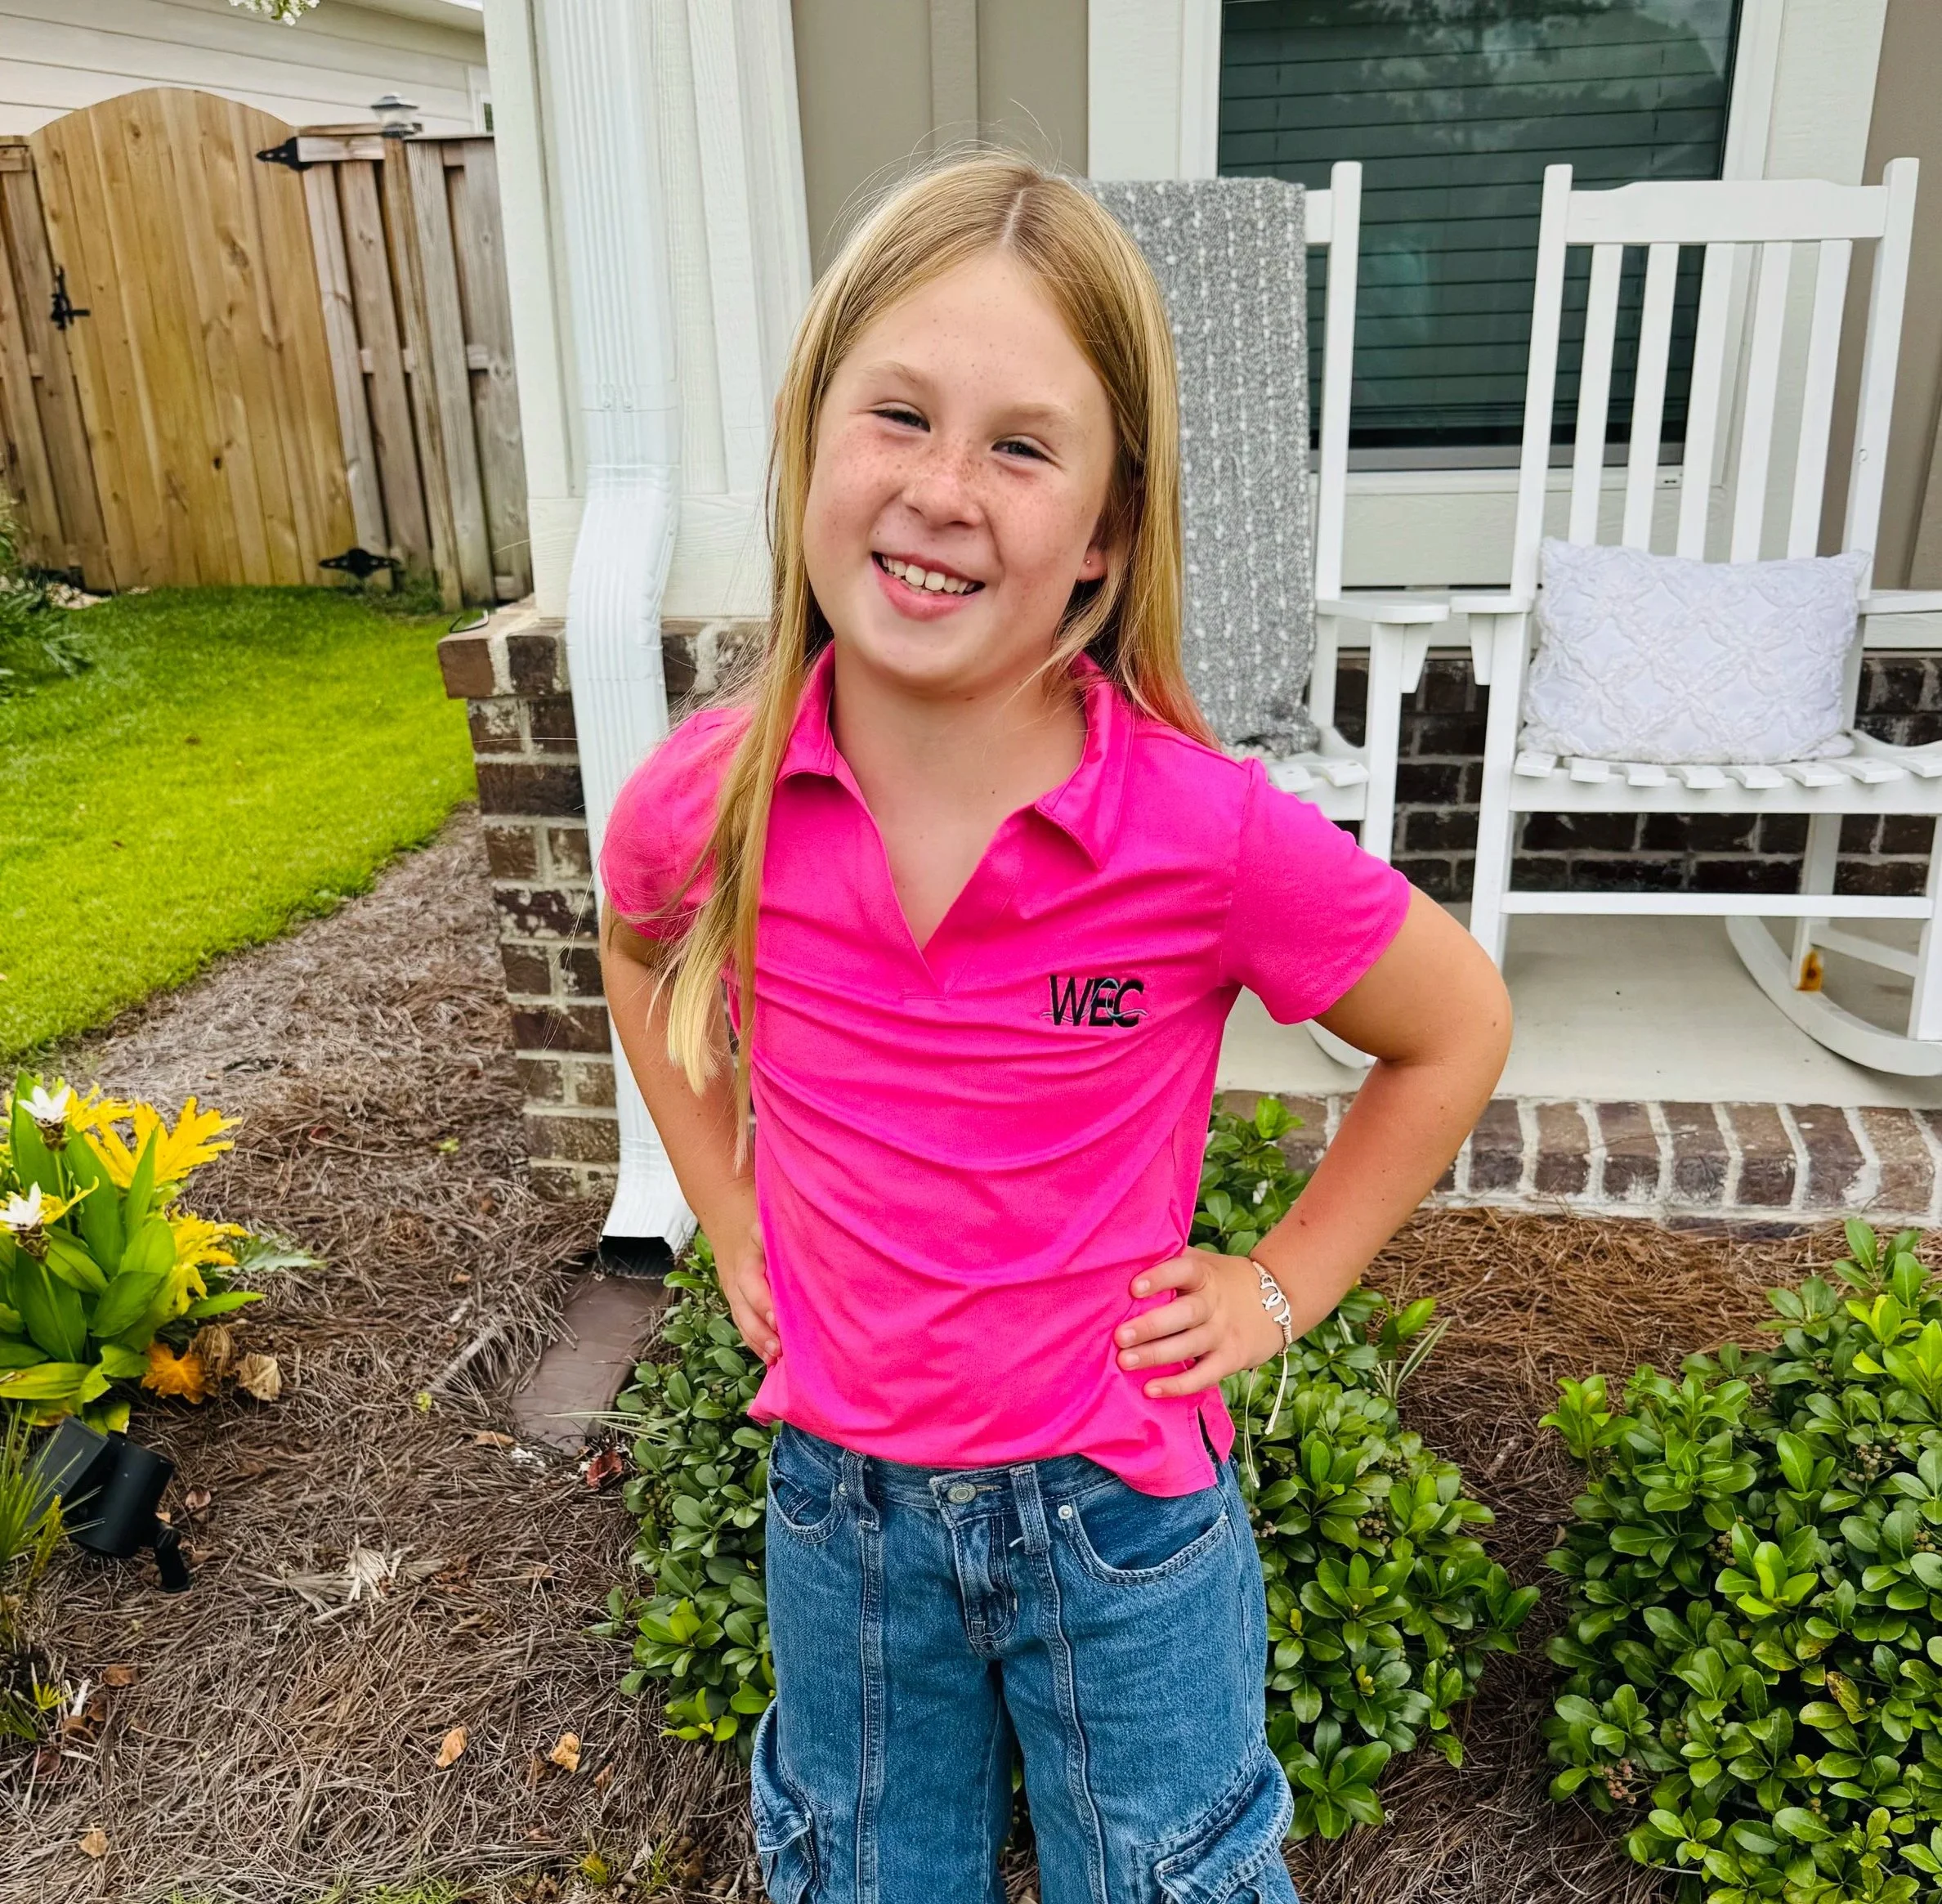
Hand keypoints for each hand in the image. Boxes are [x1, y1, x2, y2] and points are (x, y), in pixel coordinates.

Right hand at [718, 1220, 779, 1364]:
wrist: (727, 1214)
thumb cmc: (759, 1215)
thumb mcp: (769, 1215)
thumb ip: (784, 1228)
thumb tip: (810, 1235)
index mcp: (748, 1253)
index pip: (752, 1281)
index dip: (763, 1301)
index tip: (777, 1319)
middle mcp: (738, 1274)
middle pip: (744, 1306)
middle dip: (760, 1329)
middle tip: (779, 1348)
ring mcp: (734, 1289)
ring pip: (741, 1318)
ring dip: (757, 1340)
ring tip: (774, 1359)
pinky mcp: (736, 1300)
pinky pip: (742, 1323)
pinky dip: (754, 1342)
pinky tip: (769, 1360)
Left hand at [1113, 1248, 1287, 1398]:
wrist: (1279, 1300)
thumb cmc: (1222, 1280)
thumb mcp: (1202, 1262)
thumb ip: (1170, 1260)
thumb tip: (1125, 1257)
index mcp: (1204, 1275)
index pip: (1183, 1271)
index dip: (1159, 1278)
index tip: (1133, 1287)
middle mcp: (1214, 1303)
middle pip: (1184, 1314)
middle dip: (1151, 1326)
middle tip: (1120, 1336)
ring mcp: (1223, 1333)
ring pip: (1189, 1346)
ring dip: (1156, 1355)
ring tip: (1125, 1361)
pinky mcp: (1230, 1360)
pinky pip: (1203, 1376)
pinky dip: (1178, 1386)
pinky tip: (1150, 1389)